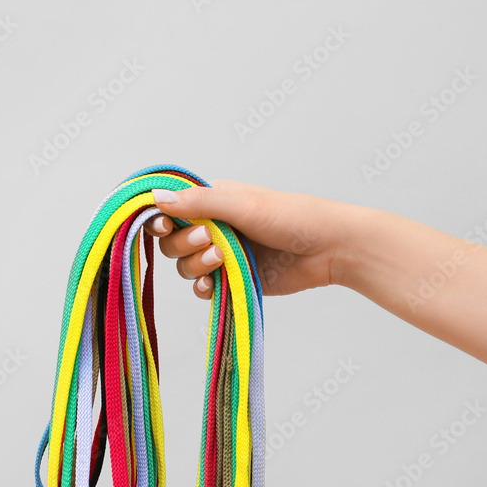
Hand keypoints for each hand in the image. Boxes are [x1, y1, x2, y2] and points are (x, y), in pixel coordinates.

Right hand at [144, 179, 356, 298]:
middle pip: (173, 243)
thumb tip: (157, 198)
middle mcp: (215, 227)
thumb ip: (200, 203)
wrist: (329, 249)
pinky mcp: (234, 279)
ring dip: (196, 266)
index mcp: (215, 201)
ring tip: (221, 259)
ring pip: (186, 267)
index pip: (171, 211)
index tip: (162, 227)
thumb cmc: (294, 216)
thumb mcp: (243, 204)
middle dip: (185, 245)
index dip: (161, 221)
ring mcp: (224, 255)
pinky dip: (204, 288)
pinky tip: (213, 284)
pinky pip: (205, 288)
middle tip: (210, 241)